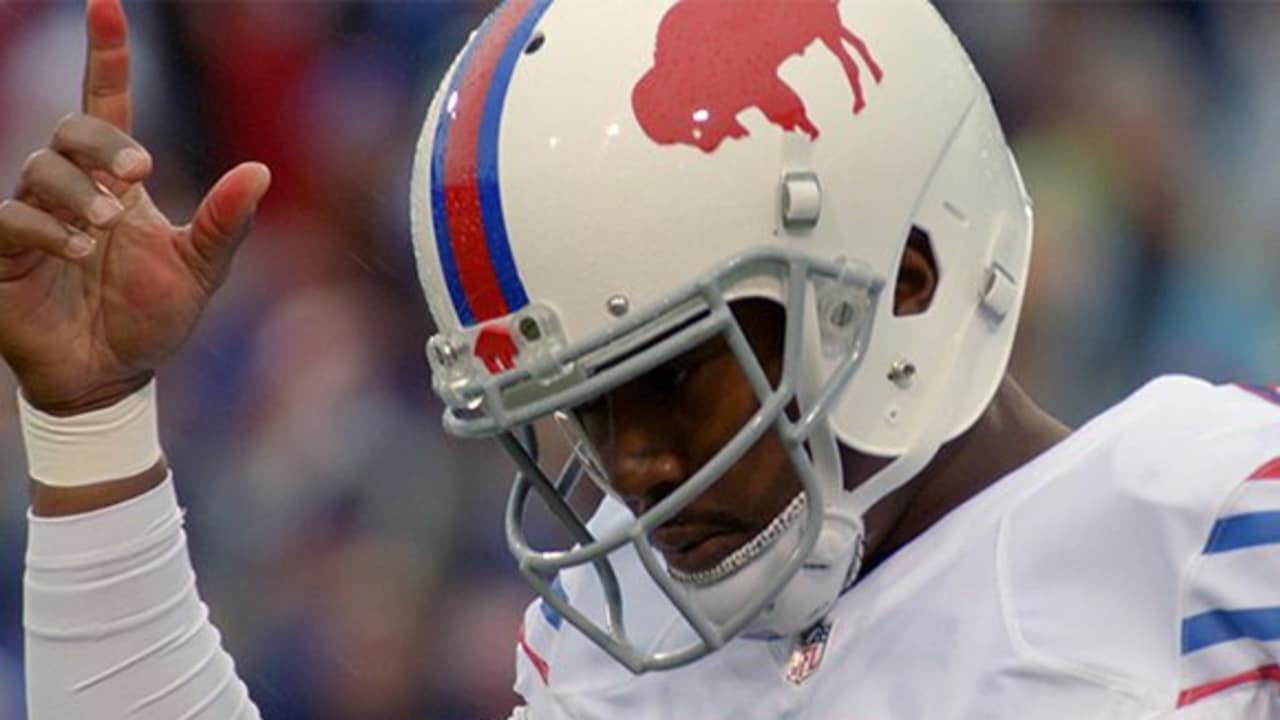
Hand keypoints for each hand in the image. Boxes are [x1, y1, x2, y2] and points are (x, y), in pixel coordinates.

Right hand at [0, 0, 270, 414]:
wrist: (113, 377)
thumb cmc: (153, 318)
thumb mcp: (200, 269)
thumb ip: (224, 222)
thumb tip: (261, 170)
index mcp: (117, 183)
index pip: (104, 104)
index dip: (105, 56)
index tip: (107, 5)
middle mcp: (71, 190)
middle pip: (69, 129)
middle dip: (102, 142)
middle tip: (140, 172)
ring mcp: (33, 218)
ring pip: (37, 168)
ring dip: (77, 192)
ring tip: (107, 229)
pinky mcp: (3, 254)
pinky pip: (8, 219)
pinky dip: (46, 228)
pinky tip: (80, 250)